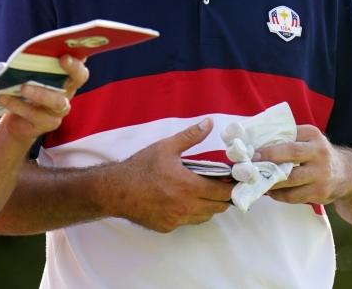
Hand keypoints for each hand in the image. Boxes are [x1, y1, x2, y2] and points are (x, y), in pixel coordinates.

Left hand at [0, 55, 88, 140]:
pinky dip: (18, 105)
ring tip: (22, 88)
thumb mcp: (29, 76)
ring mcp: (59, 109)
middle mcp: (67, 91)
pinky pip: (35, 114)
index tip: (66, 54)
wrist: (17, 121)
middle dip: (72, 68)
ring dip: (40, 93)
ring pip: (58, 101)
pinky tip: (4, 98)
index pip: (79, 63)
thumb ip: (34, 65)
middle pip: (78, 78)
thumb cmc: (25, 91)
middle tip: (61, 60)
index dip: (78, 59)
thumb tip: (26, 53)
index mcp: (65, 76)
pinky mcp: (48, 124)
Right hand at [102, 120, 235, 232]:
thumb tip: (209, 123)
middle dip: (224, 197)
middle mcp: (186, 207)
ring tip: (204, 191)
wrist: (116, 190)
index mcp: (189, 186)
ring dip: (209, 206)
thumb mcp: (166, 147)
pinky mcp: (168, 227)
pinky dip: (192, 212)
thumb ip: (190, 136)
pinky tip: (184, 200)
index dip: (233, 187)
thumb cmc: (141, 167)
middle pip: (218, 207)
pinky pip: (189, 222)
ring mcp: (177, 219)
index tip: (236, 180)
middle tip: (222, 184)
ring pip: (205, 216)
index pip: (223, 192)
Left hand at [255, 125, 351, 205]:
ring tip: (257, 181)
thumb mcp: (309, 139)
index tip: (253, 153)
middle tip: (252, 165)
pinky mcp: (320, 193)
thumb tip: (257, 145)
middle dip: (269, 160)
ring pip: (290, 179)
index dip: (270, 147)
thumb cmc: (317, 154)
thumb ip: (289, 139)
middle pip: (291, 154)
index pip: (289, 137)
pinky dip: (279, 195)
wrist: (346, 173)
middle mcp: (320, 153)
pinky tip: (271, 192)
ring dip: (271, 182)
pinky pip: (294, 196)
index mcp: (313, 135)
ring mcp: (321, 174)